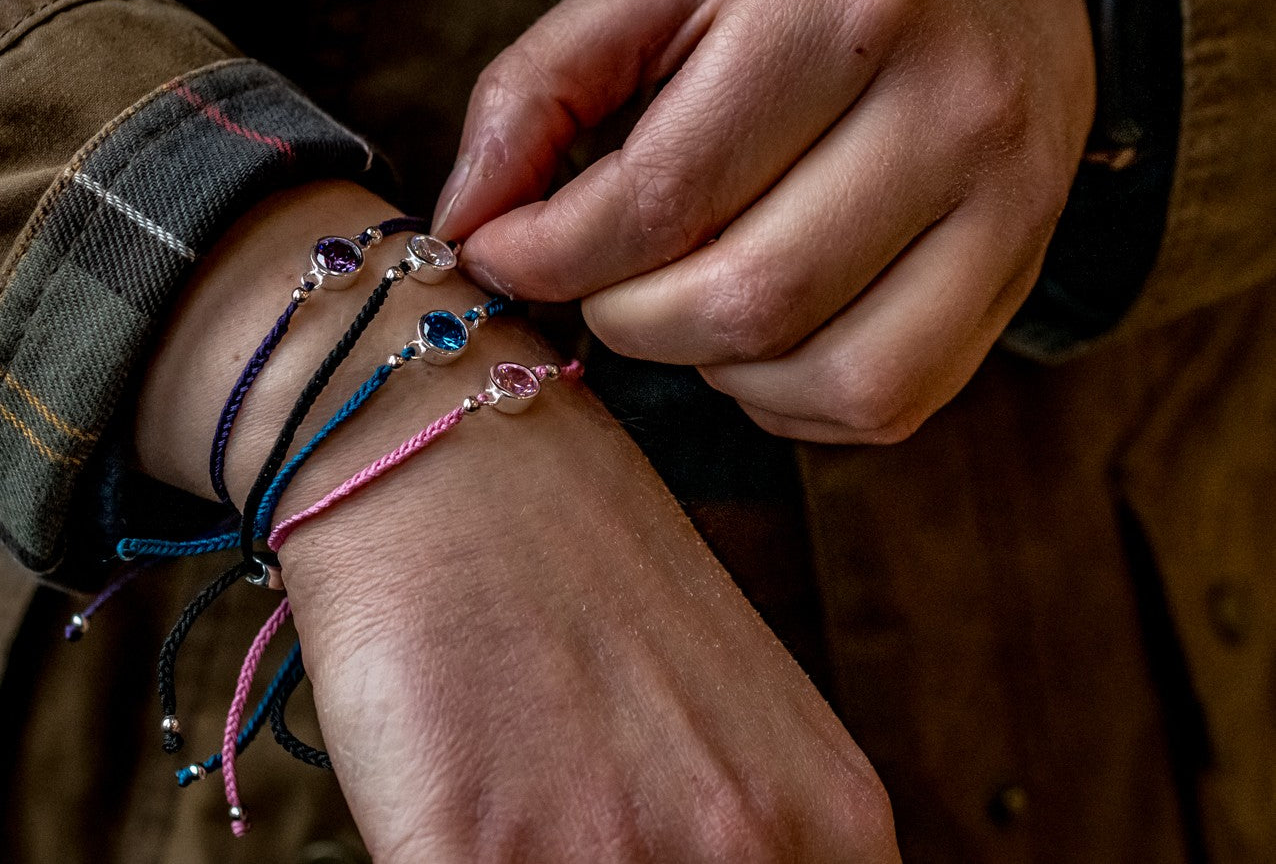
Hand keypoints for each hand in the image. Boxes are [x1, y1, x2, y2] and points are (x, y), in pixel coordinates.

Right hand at [135, 182, 898, 860]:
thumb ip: (744, 840)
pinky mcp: (471, 850)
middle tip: (572, 835)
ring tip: (523, 825)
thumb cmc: (580, 578)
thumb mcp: (722, 721)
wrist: (451, 457)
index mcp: (830, 824)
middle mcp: (745, 849)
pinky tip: (451, 820)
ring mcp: (610, 853)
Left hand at [435, 0, 1096, 443]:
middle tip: (599, 280)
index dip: (550, 255)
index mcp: (840, 5)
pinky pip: (885, 402)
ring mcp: (1007, 203)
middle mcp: (949, 107)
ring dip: (713, 366)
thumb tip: (468, 224)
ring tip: (687, 293)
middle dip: (628, 319)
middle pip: (746, 299)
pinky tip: (765, 326)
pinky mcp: (1022, 275)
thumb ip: (541, 86)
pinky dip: (791, 396)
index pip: (663, 194)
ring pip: (826, 374)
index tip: (501, 254)